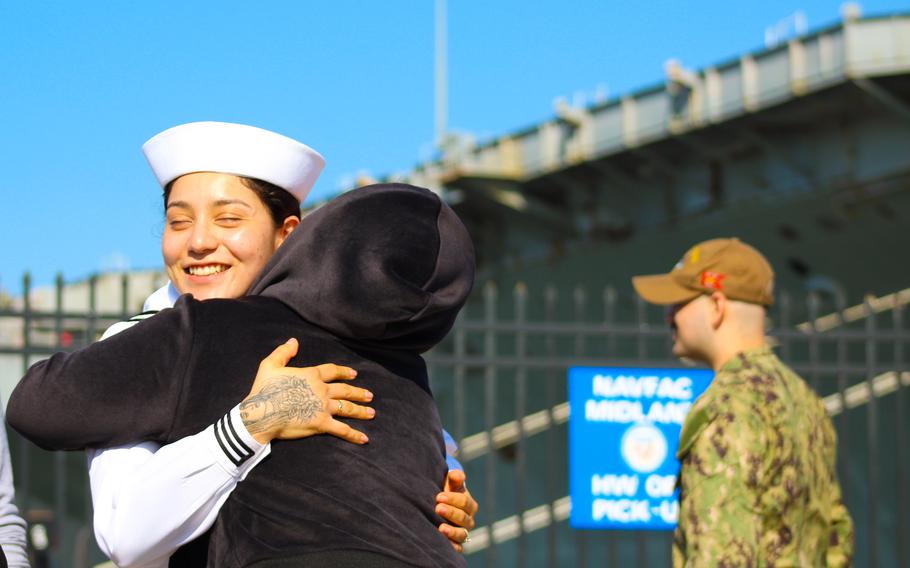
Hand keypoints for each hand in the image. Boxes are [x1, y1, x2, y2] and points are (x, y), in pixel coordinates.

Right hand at [240, 338, 373, 444]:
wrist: (262, 412)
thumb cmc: (264, 389)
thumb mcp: (270, 365)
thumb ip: (283, 352)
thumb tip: (294, 341)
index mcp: (311, 375)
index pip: (332, 371)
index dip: (344, 371)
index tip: (354, 374)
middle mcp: (321, 390)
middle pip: (345, 390)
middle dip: (358, 393)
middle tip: (369, 395)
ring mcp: (323, 407)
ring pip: (347, 408)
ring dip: (361, 411)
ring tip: (371, 412)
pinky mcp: (321, 423)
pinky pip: (342, 429)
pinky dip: (354, 435)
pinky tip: (364, 438)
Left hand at [435, 469, 477, 552]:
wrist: (440, 506)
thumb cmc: (446, 492)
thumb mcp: (450, 484)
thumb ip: (454, 478)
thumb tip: (456, 474)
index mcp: (470, 505)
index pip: (464, 502)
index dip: (453, 499)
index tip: (439, 496)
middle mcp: (469, 520)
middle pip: (463, 518)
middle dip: (451, 513)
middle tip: (437, 508)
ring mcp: (463, 533)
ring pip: (462, 534)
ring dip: (452, 532)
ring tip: (441, 528)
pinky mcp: (456, 544)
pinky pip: (458, 548)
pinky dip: (453, 548)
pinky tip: (444, 544)